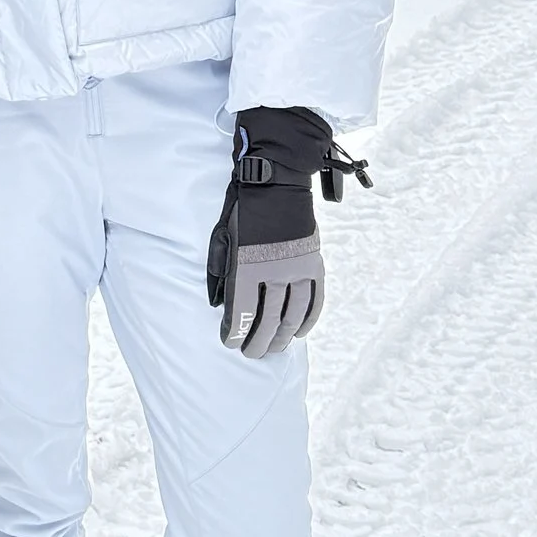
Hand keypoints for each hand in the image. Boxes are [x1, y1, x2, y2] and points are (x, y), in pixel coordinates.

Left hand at [208, 106, 369, 357]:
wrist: (277, 183)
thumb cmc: (244, 210)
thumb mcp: (223, 238)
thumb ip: (221, 272)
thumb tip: (221, 304)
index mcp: (247, 265)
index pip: (241, 312)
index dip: (235, 333)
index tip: (230, 343)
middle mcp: (274, 271)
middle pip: (269, 320)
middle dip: (259, 342)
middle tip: (252, 354)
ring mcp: (298, 268)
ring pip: (293, 315)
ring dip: (284, 337)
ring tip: (275, 349)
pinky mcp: (314, 263)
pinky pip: (315, 300)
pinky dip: (308, 319)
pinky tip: (300, 333)